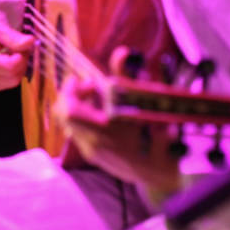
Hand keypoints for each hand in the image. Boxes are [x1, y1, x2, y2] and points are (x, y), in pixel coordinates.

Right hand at [0, 15, 33, 92]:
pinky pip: (6, 84)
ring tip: (8, 55)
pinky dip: (9, 74)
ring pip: (12, 82)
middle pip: (14, 77)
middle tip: (17, 49)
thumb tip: (31, 42)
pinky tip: (2, 63)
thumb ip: (14, 38)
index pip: (12, 67)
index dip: (22, 57)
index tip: (20, 46)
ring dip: (16, 69)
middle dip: (21, 63)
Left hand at [54, 50, 181, 194]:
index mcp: (105, 129)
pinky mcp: (95, 158)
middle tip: (92, 87)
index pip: (68, 107)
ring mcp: (92, 152)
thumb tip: (121, 52)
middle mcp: (93, 142)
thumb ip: (130, 77)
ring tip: (100, 100)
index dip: (70, 89)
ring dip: (79, 107)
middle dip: (73, 95)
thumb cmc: (162, 138)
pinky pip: (78, 134)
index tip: (82, 79)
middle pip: (64, 113)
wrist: (165, 177)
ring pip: (70, 123)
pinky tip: (105, 115)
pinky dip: (85, 120)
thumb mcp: (149, 105)